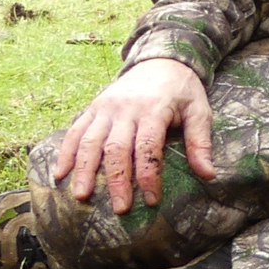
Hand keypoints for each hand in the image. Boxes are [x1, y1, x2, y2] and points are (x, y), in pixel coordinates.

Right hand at [55, 58, 216, 213]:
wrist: (161, 59)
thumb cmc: (182, 90)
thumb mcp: (199, 110)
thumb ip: (200, 142)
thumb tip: (208, 175)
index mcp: (154, 109)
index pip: (148, 147)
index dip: (148, 175)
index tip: (152, 200)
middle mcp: (125, 109)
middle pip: (116, 148)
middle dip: (116, 180)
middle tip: (119, 208)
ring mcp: (105, 108)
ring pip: (90, 141)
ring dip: (84, 170)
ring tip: (82, 196)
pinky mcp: (93, 107)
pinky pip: (75, 131)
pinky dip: (66, 152)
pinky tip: (60, 174)